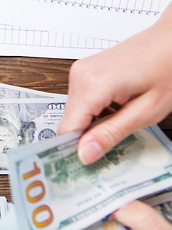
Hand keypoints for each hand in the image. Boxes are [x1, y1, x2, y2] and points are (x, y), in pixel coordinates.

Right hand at [57, 2, 171, 163]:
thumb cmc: (168, 68)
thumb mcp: (146, 111)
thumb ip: (111, 134)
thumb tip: (84, 154)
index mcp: (93, 85)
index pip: (67, 129)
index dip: (76, 147)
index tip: (88, 160)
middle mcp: (80, 75)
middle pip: (69, 120)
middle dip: (88, 134)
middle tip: (116, 136)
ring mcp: (80, 70)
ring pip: (74, 111)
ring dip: (93, 120)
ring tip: (122, 114)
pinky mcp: (83, 69)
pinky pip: (80, 98)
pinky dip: (94, 108)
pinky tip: (117, 104)